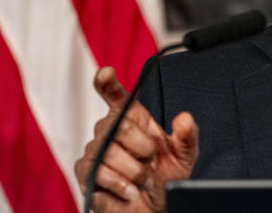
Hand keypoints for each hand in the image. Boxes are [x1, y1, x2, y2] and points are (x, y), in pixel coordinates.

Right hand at [74, 67, 198, 212]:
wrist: (156, 208)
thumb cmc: (167, 177)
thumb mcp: (185, 155)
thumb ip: (187, 135)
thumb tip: (184, 118)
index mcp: (132, 119)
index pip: (115, 96)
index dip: (107, 83)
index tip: (106, 73)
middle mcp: (109, 131)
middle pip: (117, 127)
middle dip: (142, 148)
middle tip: (152, 162)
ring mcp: (94, 152)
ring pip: (106, 154)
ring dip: (133, 171)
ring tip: (142, 180)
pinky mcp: (85, 174)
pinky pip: (96, 175)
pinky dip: (119, 186)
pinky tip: (129, 192)